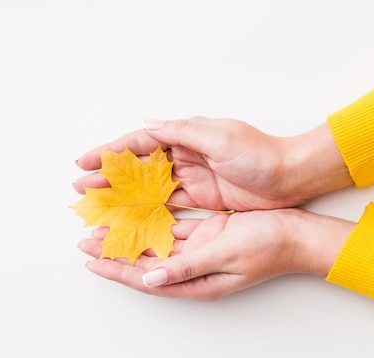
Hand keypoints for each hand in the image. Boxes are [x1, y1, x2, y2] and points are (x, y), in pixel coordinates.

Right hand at [74, 117, 352, 210]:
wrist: (291, 177)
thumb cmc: (259, 155)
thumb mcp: (221, 137)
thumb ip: (184, 132)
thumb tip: (148, 126)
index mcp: (187, 135)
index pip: (140, 143)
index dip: (111, 151)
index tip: (85, 161)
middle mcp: (185, 154)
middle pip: (138, 165)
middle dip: (109, 174)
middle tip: (82, 185)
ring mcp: (192, 177)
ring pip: (148, 186)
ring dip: (123, 194)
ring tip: (98, 202)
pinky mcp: (201, 197)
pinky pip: (167, 203)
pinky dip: (148, 209)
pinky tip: (130, 216)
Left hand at [78, 209, 354, 300]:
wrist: (297, 234)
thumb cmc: (268, 247)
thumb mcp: (225, 255)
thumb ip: (187, 267)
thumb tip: (149, 278)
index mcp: (196, 280)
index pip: (145, 277)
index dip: (115, 269)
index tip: (89, 261)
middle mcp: (193, 267)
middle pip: (145, 261)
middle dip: (115, 252)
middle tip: (86, 240)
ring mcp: (199, 250)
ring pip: (155, 243)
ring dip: (131, 235)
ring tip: (105, 227)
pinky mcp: (207, 234)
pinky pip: (173, 228)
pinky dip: (154, 222)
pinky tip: (138, 214)